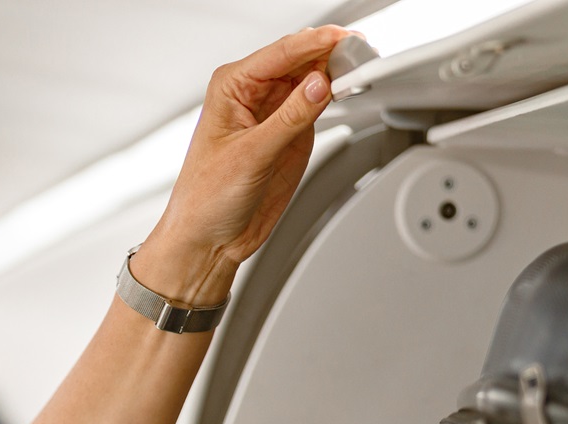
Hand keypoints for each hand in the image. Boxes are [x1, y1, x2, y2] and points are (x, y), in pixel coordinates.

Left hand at [130, 27, 352, 305]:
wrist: (210, 240)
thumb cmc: (206, 198)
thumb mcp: (250, 156)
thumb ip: (289, 119)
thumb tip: (320, 84)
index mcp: (232, 87)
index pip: (281, 53)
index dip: (315, 42)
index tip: (344, 39)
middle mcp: (253, 94)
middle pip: (301, 59)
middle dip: (330, 53)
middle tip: (361, 52)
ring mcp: (275, 113)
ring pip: (313, 79)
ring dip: (337, 72)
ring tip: (362, 68)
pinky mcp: (291, 134)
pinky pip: (319, 105)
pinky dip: (336, 96)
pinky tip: (350, 90)